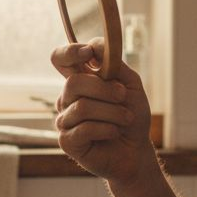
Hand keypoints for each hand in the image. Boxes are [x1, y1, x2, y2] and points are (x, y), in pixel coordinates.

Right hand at [49, 38, 154, 185]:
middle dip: (104, 90)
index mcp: (80, 80)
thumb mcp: (130, 85)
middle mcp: (67, 98)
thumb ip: (114, 63)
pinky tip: (114, 133)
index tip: (88, 53)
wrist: (136, 151)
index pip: (60, 59)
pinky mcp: (67, 141)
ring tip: (125, 120)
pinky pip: (85, 129)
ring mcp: (65, 120)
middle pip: (74, 83)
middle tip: (124, 98)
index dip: (69, 52)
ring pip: (83, 107)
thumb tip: (93, 45)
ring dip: (113, 113)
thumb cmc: (131, 117)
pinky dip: (108, 129)